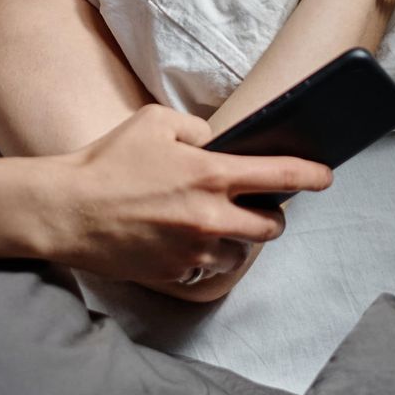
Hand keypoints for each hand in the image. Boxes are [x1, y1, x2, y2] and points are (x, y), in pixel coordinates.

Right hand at [43, 104, 331, 287]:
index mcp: (211, 173)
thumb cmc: (109, 160)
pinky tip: (181, 240)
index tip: (326, 177)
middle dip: (272, 216)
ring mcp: (194, 249)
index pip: (281, 176)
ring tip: (212, 224)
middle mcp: (211, 215)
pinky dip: (203, 256)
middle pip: (271, 227)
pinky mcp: (175, 273)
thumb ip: (198, 130)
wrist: (67, 210)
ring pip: (240, 253)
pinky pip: (205, 269)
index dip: (312, 176)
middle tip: (258, 206)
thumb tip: (218, 143)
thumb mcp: (156, 122)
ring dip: (235, 241)